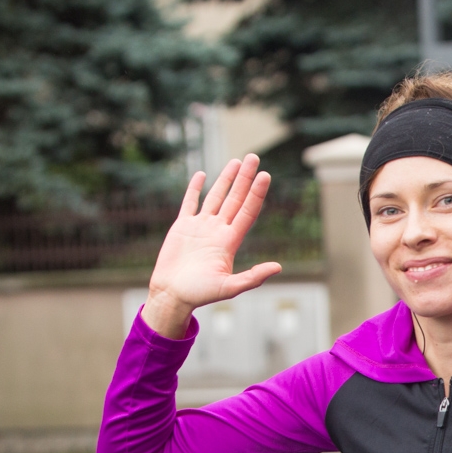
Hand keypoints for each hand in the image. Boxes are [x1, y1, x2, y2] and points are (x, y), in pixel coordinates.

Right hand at [142, 155, 282, 338]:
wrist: (172, 295)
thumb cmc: (200, 294)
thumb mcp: (229, 288)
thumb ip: (253, 277)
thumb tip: (278, 267)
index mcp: (229, 242)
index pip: (247, 211)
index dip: (256, 193)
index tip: (265, 175)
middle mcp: (218, 231)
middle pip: (235, 199)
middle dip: (244, 178)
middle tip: (254, 157)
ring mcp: (200, 227)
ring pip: (216, 197)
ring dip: (226, 179)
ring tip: (236, 161)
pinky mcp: (182, 227)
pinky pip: (190, 203)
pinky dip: (195, 188)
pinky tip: (203, 175)